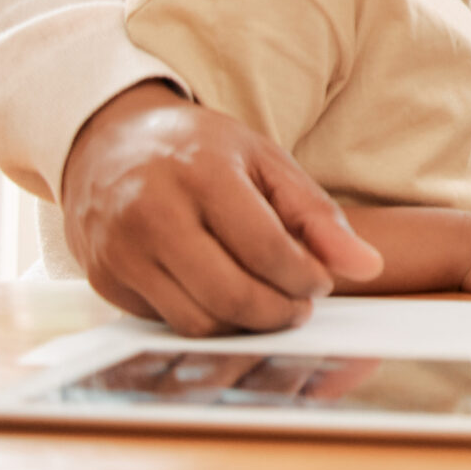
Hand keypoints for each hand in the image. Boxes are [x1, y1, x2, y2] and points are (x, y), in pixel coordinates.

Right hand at [61, 81, 383, 335]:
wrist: (109, 142)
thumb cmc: (199, 150)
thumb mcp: (264, 161)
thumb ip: (317, 214)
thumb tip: (366, 266)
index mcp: (201, 174)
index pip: (266, 250)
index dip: (305, 278)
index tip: (320, 282)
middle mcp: (153, 214)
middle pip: (231, 296)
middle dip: (279, 313)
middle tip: (299, 306)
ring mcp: (121, 251)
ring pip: (197, 322)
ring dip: (245, 327)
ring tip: (267, 304)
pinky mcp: (104, 280)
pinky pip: (166, 323)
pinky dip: (206, 321)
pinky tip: (224, 300)